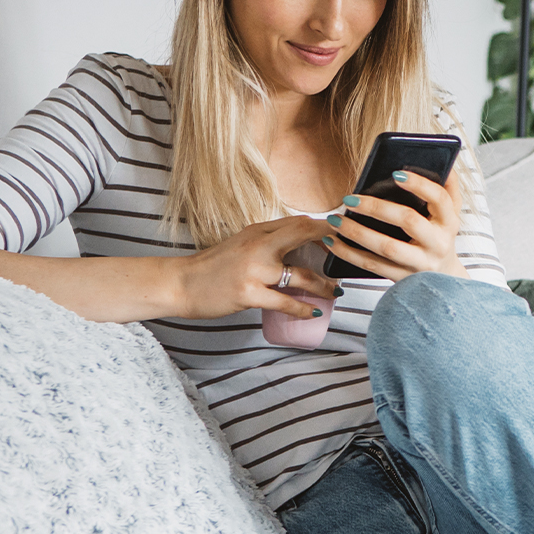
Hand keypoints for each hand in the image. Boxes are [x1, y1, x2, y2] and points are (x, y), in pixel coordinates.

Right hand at [174, 216, 339, 319]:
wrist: (182, 284)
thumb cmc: (214, 267)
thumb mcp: (242, 244)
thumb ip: (268, 241)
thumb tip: (300, 241)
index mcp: (258, 231)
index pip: (299, 222)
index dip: (325, 226)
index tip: (345, 231)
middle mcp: (258, 245)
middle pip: (303, 235)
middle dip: (333, 242)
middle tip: (351, 254)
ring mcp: (254, 270)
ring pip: (301, 275)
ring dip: (324, 285)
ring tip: (336, 292)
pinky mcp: (249, 293)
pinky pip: (285, 302)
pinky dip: (304, 308)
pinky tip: (314, 312)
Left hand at [323, 168, 467, 281]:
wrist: (444, 278)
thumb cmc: (440, 237)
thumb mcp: (450, 213)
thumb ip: (447, 188)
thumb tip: (443, 161)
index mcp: (449, 221)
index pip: (438, 198)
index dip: (419, 185)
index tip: (396, 173)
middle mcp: (438, 243)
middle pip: (408, 221)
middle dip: (377, 208)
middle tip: (350, 198)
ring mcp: (421, 263)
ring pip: (386, 247)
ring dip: (357, 232)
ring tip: (335, 219)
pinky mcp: (403, 278)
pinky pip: (372, 266)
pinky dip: (349, 254)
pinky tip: (333, 242)